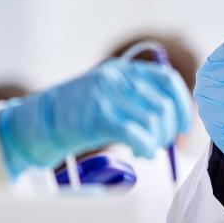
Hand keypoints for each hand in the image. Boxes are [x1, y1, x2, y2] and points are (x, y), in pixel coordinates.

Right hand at [0, 60, 191, 176]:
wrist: (39, 121)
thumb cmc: (79, 114)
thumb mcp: (110, 94)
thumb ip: (138, 99)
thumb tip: (173, 120)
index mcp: (123, 70)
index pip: (167, 80)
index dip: (183, 104)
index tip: (184, 125)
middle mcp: (117, 78)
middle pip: (163, 104)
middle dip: (168, 130)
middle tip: (160, 143)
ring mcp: (107, 96)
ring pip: (153, 120)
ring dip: (156, 141)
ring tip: (146, 150)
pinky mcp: (98, 117)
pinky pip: (135, 133)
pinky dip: (145, 146)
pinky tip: (141, 152)